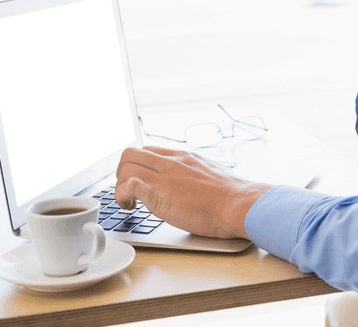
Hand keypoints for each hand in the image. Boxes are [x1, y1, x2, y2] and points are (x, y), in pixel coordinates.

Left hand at [114, 145, 272, 239]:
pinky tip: (130, 207)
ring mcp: (164, 176)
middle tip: (129, 191)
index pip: (149, 150)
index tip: (140, 180)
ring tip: (129, 202)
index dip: (139, 165)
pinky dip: (121, 196)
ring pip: (124, 167)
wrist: (237, 203)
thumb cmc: (231, 196)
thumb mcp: (212, 174)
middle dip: (122, 172)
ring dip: (119, 186)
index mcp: (184, 157)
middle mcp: (171, 162)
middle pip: (130, 153)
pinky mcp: (158, 194)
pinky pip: (127, 186)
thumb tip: (194, 183)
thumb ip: (196, 174)